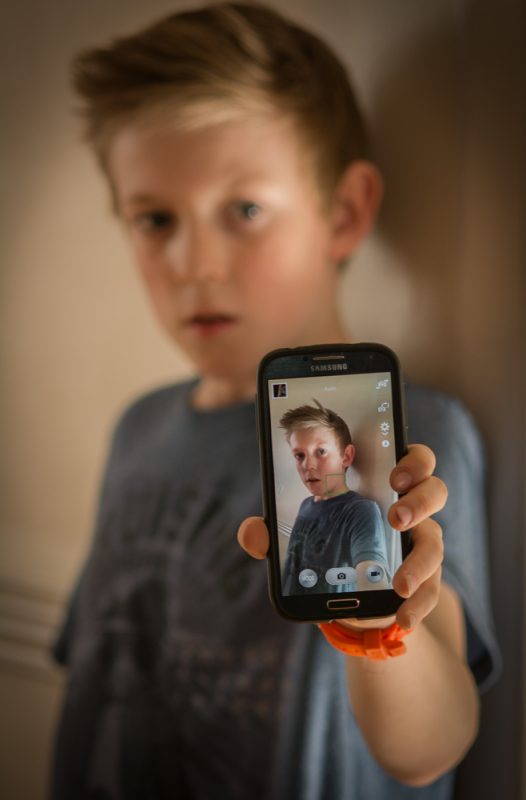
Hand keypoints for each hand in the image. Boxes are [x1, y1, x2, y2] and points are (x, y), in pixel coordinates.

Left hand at [237, 444, 446, 630]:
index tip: (394, 473)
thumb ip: (273, 534)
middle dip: (420, 501)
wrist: (352, 599)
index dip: (412, 460)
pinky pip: (433, 588)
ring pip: (436, 542)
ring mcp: (421, 544)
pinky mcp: (426, 579)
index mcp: (384, 487)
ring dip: (419, 561)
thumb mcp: (299, 541)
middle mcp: (411, 510)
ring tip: (398, 583)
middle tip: (395, 516)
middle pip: (434, 490)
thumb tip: (251, 532)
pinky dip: (419, 603)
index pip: (412, 459)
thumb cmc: (328, 551)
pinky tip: (402, 616)